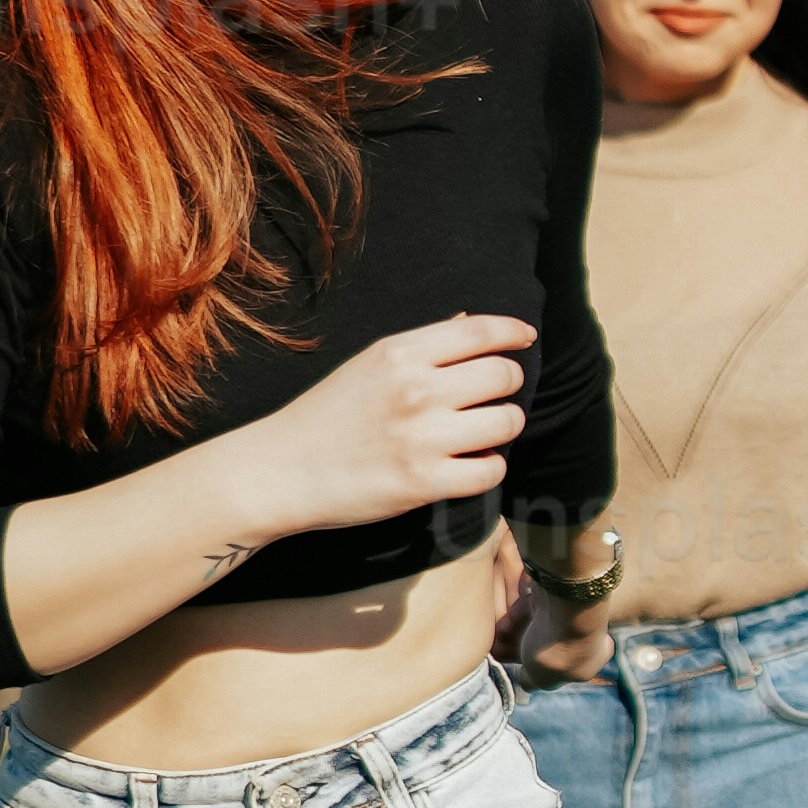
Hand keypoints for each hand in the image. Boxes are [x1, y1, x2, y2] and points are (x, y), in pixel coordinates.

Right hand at [258, 314, 534, 526]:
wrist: (282, 470)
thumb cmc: (325, 414)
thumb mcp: (368, 364)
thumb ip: (421, 348)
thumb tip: (471, 324)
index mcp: (400, 353)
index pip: (480, 331)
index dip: (512, 331)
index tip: (525, 337)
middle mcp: (417, 389)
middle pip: (503, 375)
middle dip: (508, 384)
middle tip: (494, 396)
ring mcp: (423, 437)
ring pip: (507, 422)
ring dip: (504, 426)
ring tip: (483, 432)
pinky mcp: (425, 483)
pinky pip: (491, 470)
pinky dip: (489, 467)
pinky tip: (471, 464)